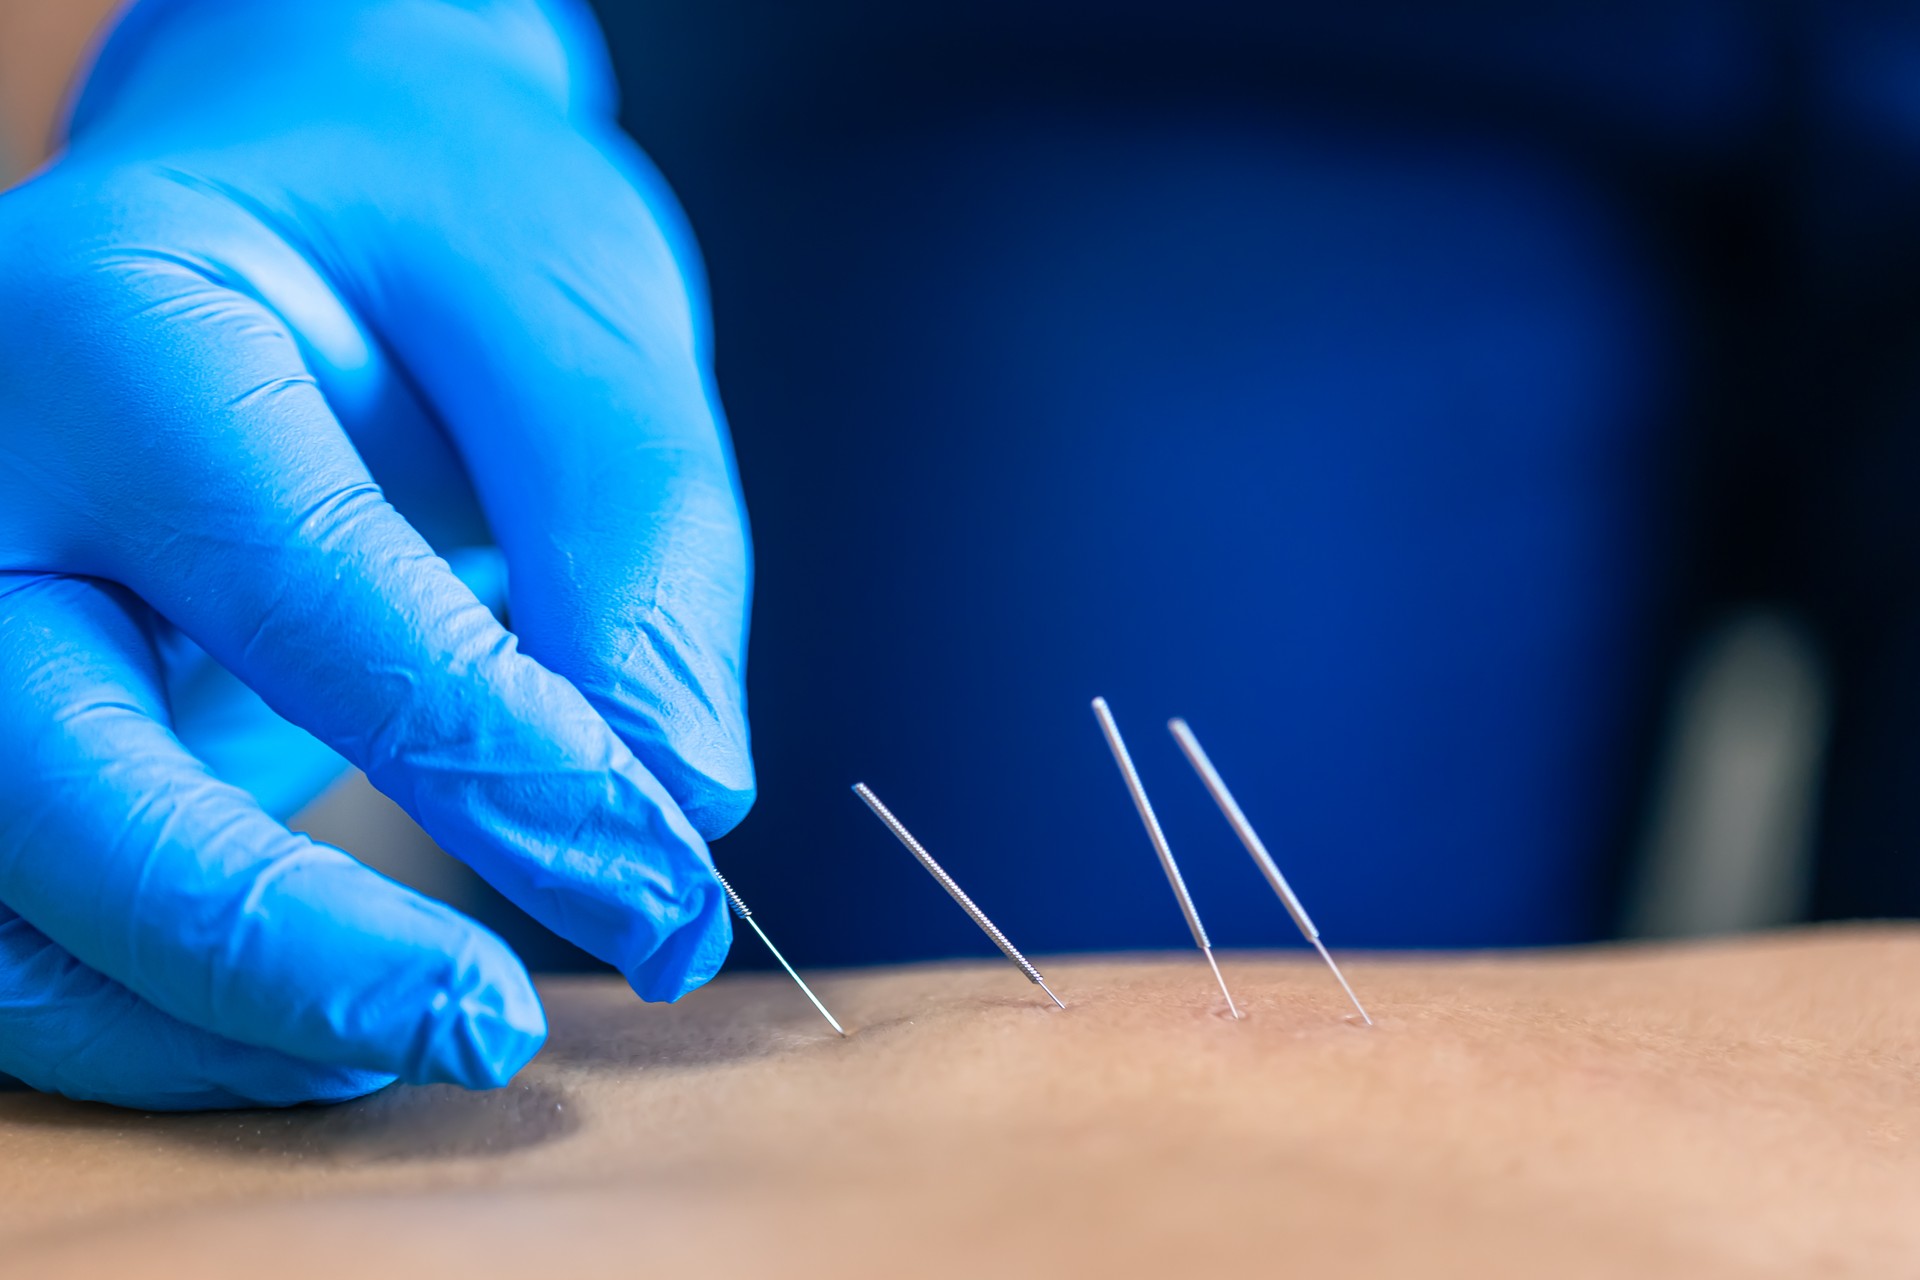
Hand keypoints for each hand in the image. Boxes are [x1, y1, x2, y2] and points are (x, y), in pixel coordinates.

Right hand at [0, 0, 752, 1107]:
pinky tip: (338, 1022)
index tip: (666, 870)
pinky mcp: (5, 721)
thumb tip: (684, 796)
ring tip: (431, 1036)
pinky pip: (28, 929)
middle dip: (280, 945)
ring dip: (209, 1020)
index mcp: (114, 328)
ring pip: (1, 907)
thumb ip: (634, 533)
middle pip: (45, 782)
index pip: (292, 581)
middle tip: (501, 1028)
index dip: (495, 756)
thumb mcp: (566, 305)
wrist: (290, 201)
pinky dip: (171, 1016)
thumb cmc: (436, 229)